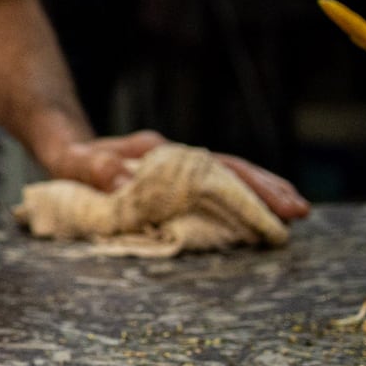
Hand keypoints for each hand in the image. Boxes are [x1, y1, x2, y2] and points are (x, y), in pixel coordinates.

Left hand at [42, 130, 310, 220]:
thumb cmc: (70, 157)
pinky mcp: (175, 186)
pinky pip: (214, 192)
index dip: (243, 184)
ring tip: (295, 214)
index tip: (273, 201)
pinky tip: (261, 219)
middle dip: (265, 190)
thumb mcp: (72, 161)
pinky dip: (239, 203)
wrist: (64, 146)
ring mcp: (178, 171)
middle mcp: (175, 159)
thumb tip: (122, 177)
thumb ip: (92, 167)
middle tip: (300, 212)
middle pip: (229, 170)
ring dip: (260, 196)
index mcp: (158, 153)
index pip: (210, 168)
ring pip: (228, 179)